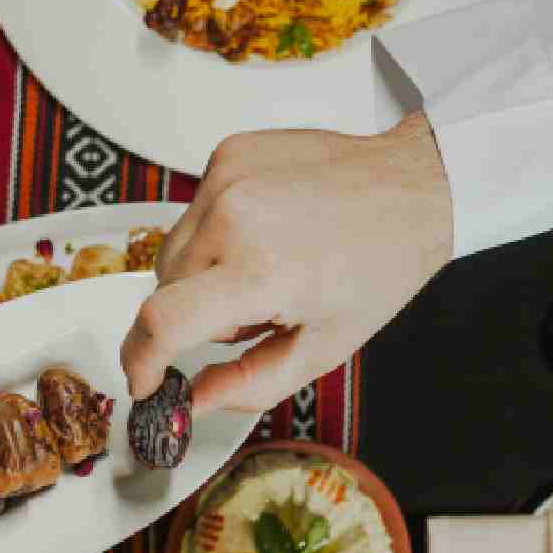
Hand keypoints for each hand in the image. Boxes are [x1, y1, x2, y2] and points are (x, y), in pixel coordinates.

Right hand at [119, 112, 451, 413]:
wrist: (413, 188)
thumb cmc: (380, 265)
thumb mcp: (322, 348)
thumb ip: (249, 384)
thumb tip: (195, 400)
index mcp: (262, 271)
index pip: (161, 323)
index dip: (140, 361)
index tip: (146, 380)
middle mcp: (235, 216)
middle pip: (164, 291)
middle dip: (195, 315)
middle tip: (255, 311)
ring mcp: (227, 177)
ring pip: (173, 252)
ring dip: (202, 273)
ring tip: (264, 265)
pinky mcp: (227, 152)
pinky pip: (192, 212)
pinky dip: (216, 232)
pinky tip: (263, 230)